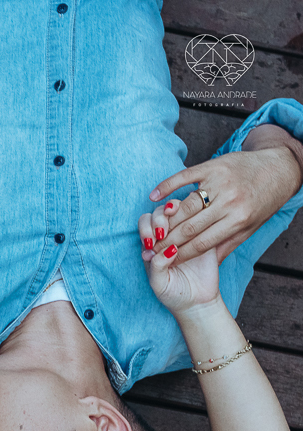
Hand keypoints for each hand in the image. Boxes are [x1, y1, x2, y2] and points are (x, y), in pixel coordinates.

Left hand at [140, 204, 220, 315]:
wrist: (198, 303)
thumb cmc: (173, 294)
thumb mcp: (159, 283)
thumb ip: (156, 266)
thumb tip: (161, 250)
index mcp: (152, 245)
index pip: (145, 224)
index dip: (146, 227)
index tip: (151, 241)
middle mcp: (167, 236)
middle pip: (160, 213)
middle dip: (159, 218)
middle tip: (163, 232)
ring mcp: (186, 234)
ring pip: (180, 212)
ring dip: (177, 214)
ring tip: (180, 230)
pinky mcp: (205, 236)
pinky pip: (201, 220)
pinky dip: (198, 218)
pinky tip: (197, 229)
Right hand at [149, 128, 302, 263]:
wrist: (279, 168)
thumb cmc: (263, 200)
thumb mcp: (250, 227)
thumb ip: (228, 243)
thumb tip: (208, 264)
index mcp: (239, 219)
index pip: (203, 242)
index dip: (181, 253)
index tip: (165, 260)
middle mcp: (229, 201)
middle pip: (190, 226)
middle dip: (167, 241)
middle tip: (151, 250)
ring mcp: (220, 182)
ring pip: (185, 206)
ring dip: (165, 221)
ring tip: (153, 232)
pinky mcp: (213, 166)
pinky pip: (184, 177)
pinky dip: (167, 186)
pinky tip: (154, 197)